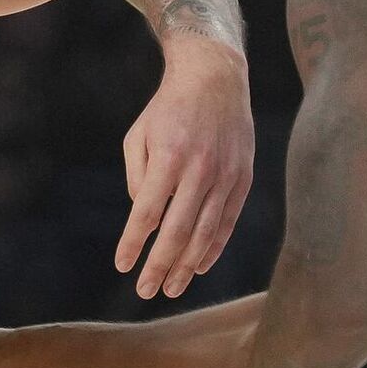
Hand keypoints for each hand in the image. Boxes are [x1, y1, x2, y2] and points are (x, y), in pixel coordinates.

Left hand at [115, 39, 253, 299]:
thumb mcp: (138, 136)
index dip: (134, 243)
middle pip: (177, 231)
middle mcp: (200, 169)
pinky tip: (199, 267)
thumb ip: (137, 177)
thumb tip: (143, 218)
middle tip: (145, 291)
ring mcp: (226, 175)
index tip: (123, 266)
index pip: (147, 214)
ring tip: (171, 288)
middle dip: (160, 266)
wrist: (215, 76)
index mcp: (169, 158)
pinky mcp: (243, 177)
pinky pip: (227, 221)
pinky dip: (213, 247)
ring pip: (205, 232)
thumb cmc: (167, 109)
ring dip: (187, 266)